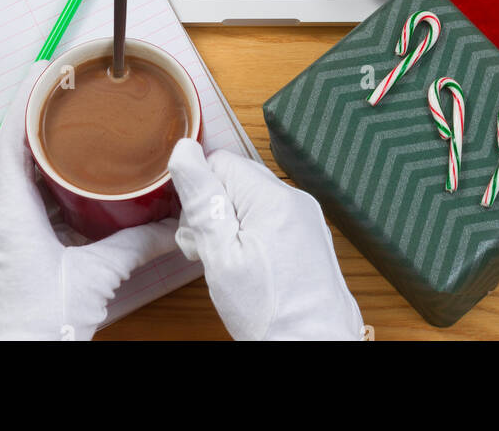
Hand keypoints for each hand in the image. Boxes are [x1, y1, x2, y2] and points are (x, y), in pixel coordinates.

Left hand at [0, 64, 178, 340]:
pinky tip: (67, 179)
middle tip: (62, 89)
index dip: (24, 100)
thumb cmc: (35, 324)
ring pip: (14, 174)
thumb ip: (138, 244)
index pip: (10, 139)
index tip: (44, 70)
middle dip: (35, 116)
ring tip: (66, 123)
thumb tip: (176, 223)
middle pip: (10, 149)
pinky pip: (23, 199)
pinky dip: (43, 178)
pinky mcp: (11, 248)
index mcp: (10, 212)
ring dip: (37, 147)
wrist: (12, 359)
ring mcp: (2, 233)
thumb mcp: (96, 275)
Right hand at [169, 140, 364, 340]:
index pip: (220, 162)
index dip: (199, 194)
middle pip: (236, 180)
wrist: (315, 346)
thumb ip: (202, 200)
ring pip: (251, 202)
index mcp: (273, 196)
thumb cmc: (270, 311)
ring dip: (230, 227)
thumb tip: (184, 152)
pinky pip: (270, 220)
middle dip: (213, 211)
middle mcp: (294, 198)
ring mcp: (305, 217)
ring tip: (228, 266)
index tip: (197, 231)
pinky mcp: (308, 236)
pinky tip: (248, 268)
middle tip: (208, 253)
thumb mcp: (221, 256)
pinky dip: (251, 237)